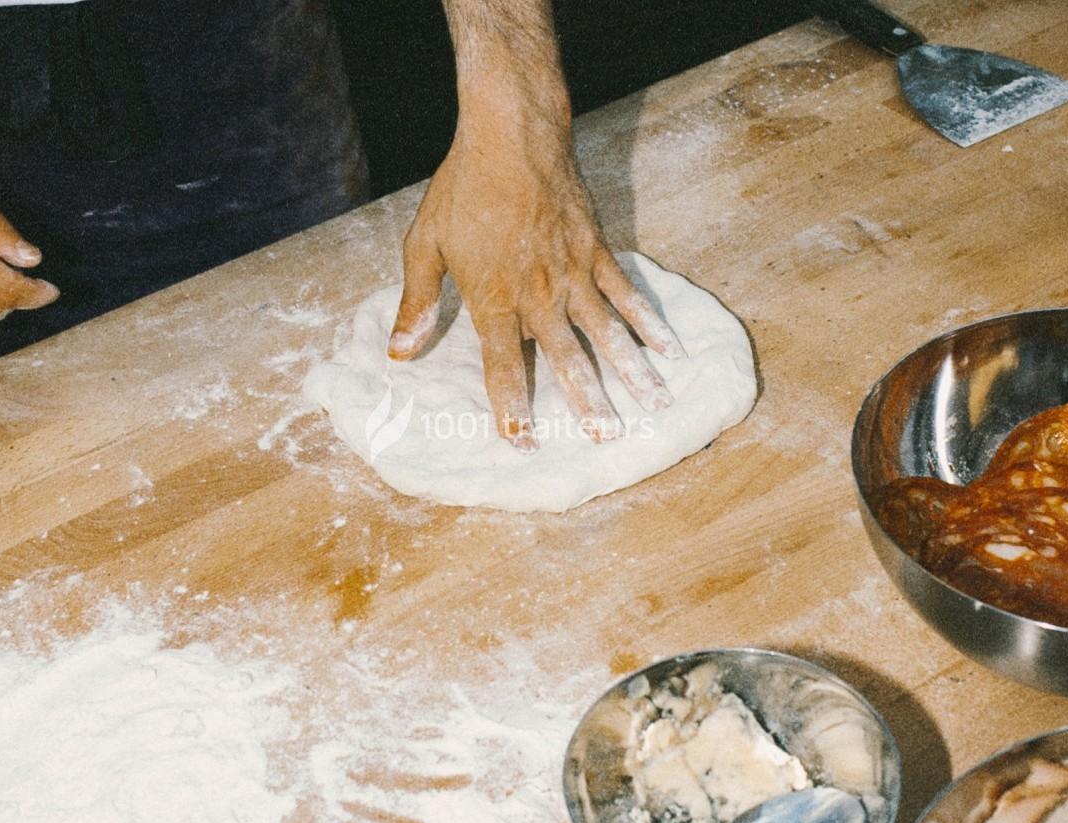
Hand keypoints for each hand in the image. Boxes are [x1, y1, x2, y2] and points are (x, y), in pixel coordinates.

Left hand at [388, 2, 683, 451]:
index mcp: (495, 298)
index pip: (502, 365)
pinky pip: (626, 293)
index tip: (523, 442)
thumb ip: (419, 303)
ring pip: (606, 332)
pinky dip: (647, 323)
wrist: (512, 134)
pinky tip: (668, 350)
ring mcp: (573, 272)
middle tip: (607, 439)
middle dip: (588, 403)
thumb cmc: (463, 189)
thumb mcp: (426, 245)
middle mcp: (539, 293)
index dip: (512, 407)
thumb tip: (400, 352)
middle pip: (565, 358)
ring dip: (630, 372)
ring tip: (655, 406)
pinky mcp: (597, 250)